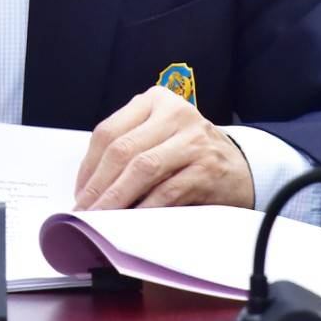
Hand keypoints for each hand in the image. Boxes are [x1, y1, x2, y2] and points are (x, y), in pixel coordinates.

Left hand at [73, 86, 253, 210]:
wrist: (241, 168)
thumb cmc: (189, 152)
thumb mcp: (159, 134)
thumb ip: (128, 146)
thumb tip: (87, 185)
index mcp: (156, 100)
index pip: (109, 130)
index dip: (89, 166)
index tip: (79, 192)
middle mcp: (176, 113)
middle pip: (123, 149)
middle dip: (99, 185)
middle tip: (84, 211)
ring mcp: (194, 140)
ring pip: (143, 169)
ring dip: (117, 198)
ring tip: (101, 218)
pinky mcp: (207, 169)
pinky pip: (167, 191)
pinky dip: (144, 208)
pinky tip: (131, 220)